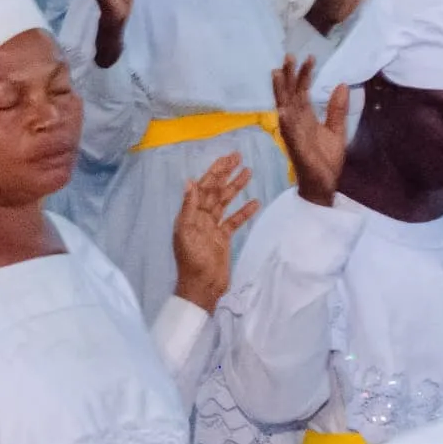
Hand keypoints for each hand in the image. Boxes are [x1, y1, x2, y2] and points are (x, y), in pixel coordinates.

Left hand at [172, 153, 257, 311]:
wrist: (202, 287)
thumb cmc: (191, 261)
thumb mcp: (186, 233)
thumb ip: (189, 207)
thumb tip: (189, 181)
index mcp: (190, 214)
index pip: (203, 187)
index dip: (215, 172)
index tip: (227, 159)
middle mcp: (200, 217)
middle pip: (215, 190)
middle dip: (226, 173)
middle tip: (239, 157)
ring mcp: (212, 227)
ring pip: (225, 202)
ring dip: (236, 187)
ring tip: (249, 172)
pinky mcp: (223, 238)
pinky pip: (234, 221)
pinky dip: (244, 211)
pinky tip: (255, 201)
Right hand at [272, 58, 349, 206]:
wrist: (325, 184)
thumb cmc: (327, 159)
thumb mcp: (336, 130)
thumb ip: (337, 109)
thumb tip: (342, 85)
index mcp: (305, 117)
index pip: (302, 92)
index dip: (304, 75)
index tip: (309, 57)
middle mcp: (296, 122)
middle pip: (290, 95)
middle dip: (289, 76)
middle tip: (289, 56)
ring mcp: (293, 134)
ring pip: (285, 109)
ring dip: (280, 93)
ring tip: (278, 74)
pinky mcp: (296, 148)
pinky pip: (290, 134)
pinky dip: (286, 122)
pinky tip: (283, 111)